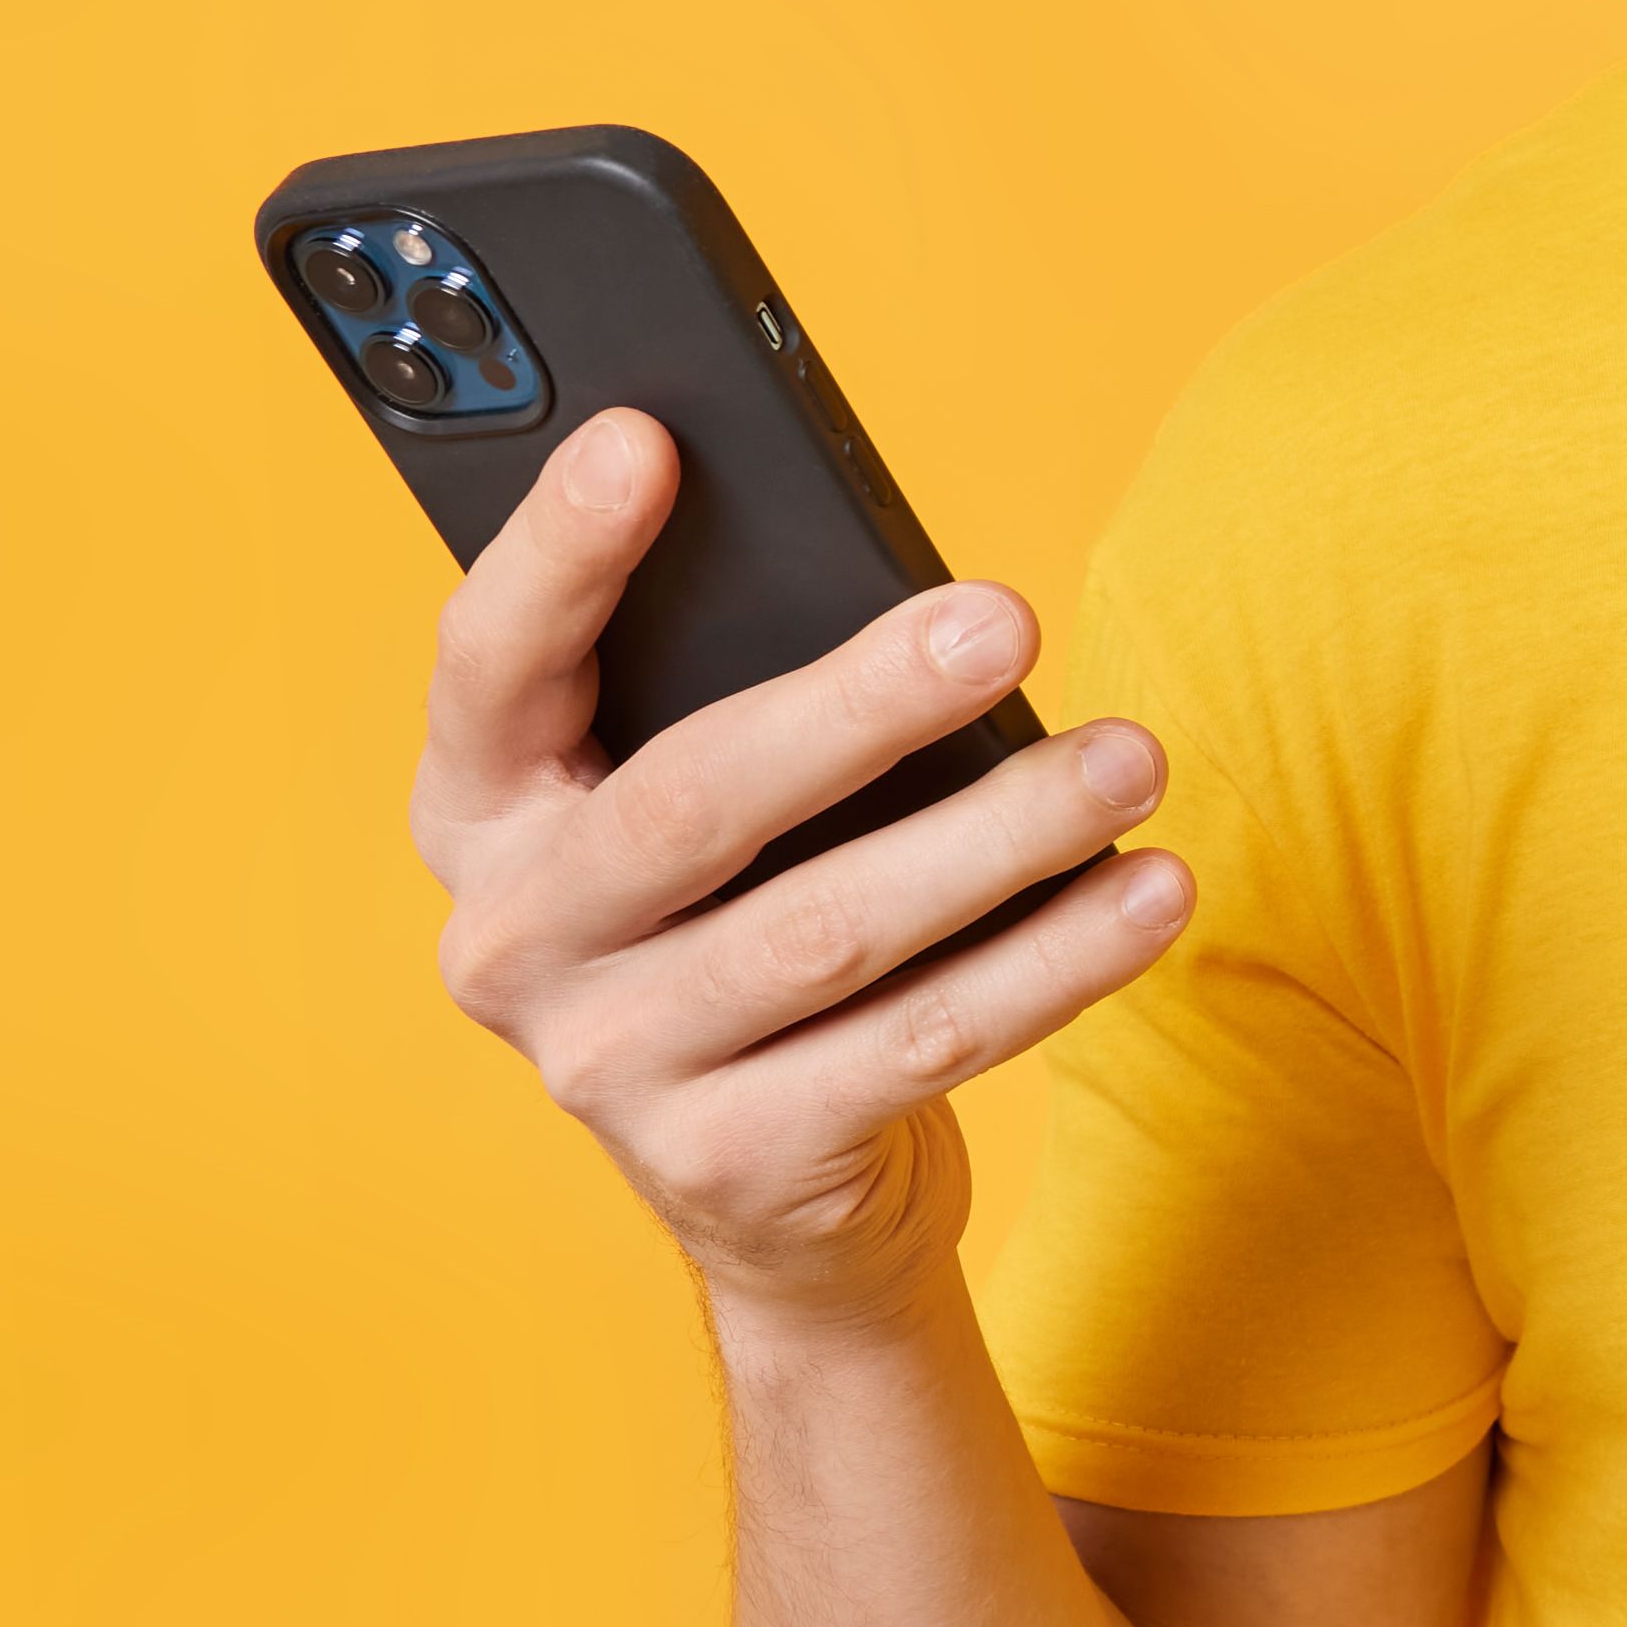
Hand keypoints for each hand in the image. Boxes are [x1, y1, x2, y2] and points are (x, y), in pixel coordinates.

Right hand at [413, 407, 1189, 1320]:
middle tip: (1006, 621)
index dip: (555, 554)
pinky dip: (1048, 963)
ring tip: (1130, 762)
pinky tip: (1145, 893)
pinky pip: (918, 1046)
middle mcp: (511, 943)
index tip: (644, 439)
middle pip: (693, 802)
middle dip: (862, 703)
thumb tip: (899, 583)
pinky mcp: (730, 1166)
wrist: (771, 1188)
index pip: (488, 663)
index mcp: (481, 812)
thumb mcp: (698, 808)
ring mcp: (610, 1067)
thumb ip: (726, 694)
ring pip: (828, 933)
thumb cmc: (746, 920)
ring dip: (1003, 837)